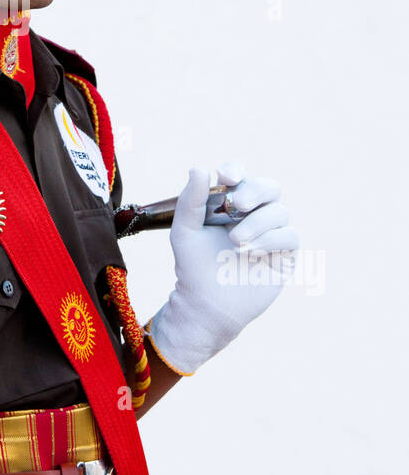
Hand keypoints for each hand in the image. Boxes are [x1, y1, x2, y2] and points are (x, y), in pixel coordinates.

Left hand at [147, 160, 298, 374]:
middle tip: (236, 205)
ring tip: (236, 241)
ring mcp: (272, 235)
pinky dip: (271, 240)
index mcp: (230, 205)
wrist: (206, 305)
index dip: (237, 171)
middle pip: (270, 187)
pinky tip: (251, 252)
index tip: (226, 177)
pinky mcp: (285, 256)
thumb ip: (191, 200)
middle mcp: (254, 216)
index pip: (241, 177)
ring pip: (280, 211)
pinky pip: (290, 236)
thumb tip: (199, 168)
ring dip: (258, 222)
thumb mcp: (185, 231)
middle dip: (254, 191)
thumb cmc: (193, 267)